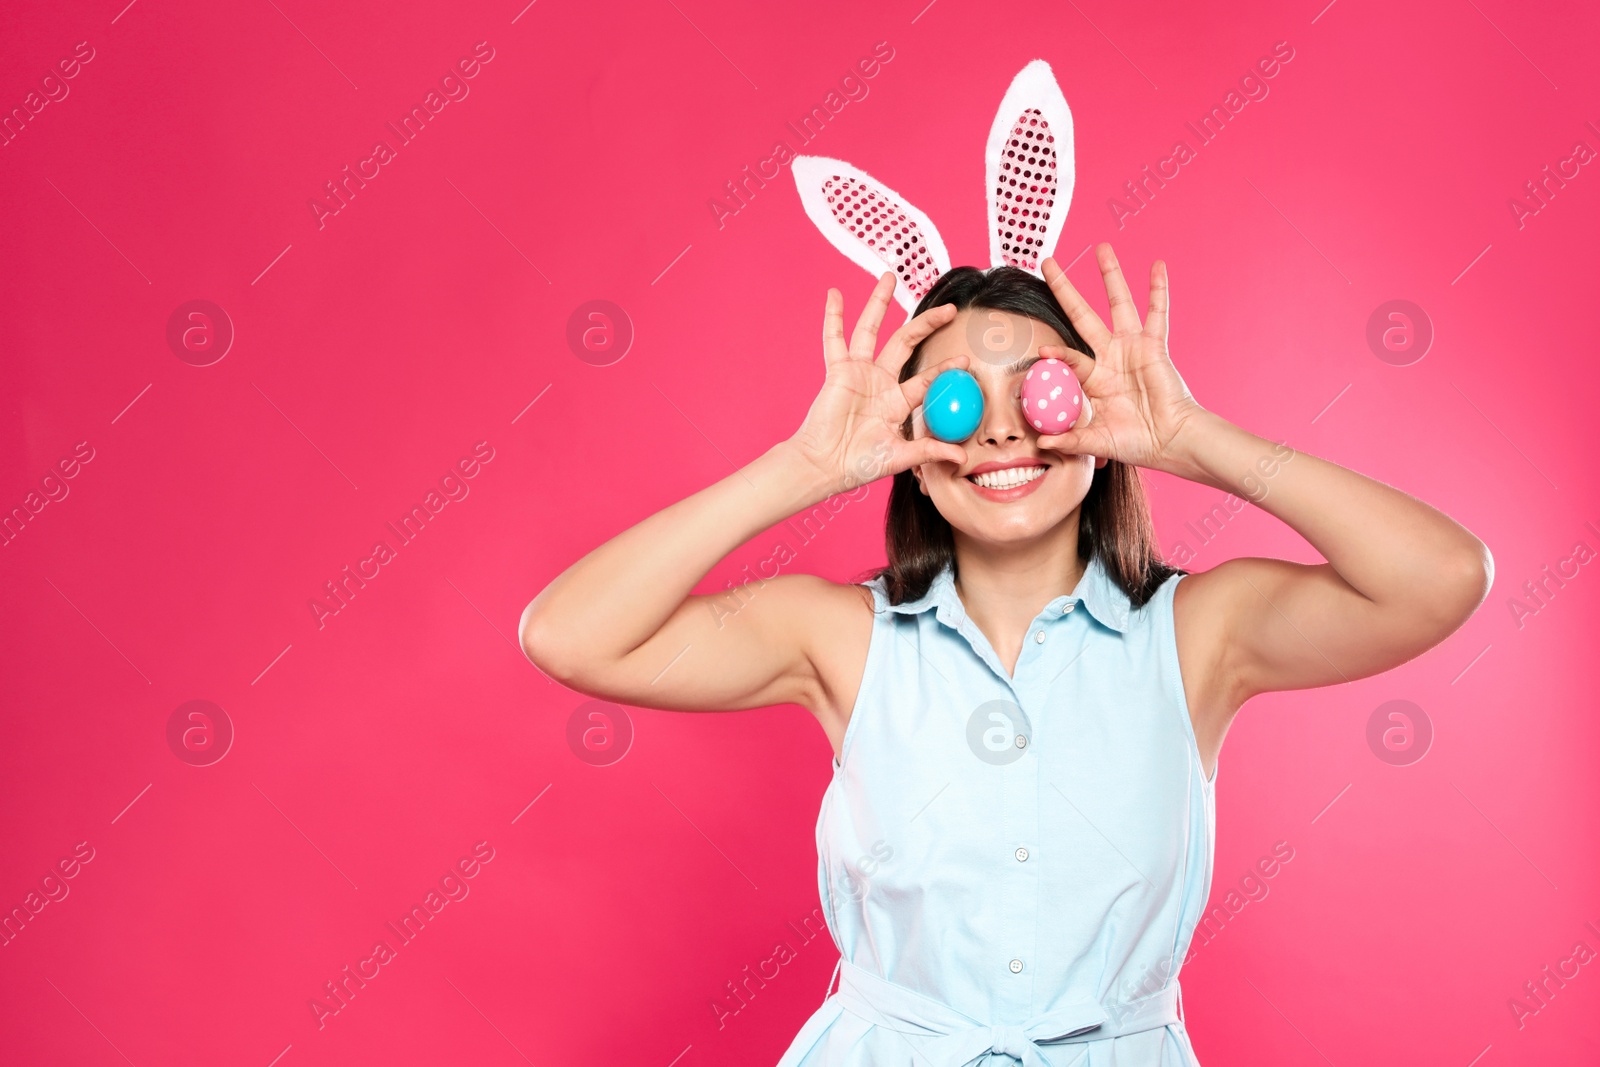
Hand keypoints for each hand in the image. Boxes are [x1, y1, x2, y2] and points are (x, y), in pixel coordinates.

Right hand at [787, 272, 969, 495]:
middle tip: (949, 309)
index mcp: (896, 402)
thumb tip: (961, 457)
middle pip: (906, 342)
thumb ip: (929, 451)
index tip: (965, 360)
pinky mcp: (838, 371)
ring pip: (871, 330)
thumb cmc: (858, 464)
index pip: (927, 378)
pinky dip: (833, 317)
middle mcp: (879, 382)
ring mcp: (858, 373)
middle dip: (927, 323)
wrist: (825, 465)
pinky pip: (834, 339)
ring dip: (879, 303)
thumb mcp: (900, 456)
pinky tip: (835, 295)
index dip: (946, 368)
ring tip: (889, 277)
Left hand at [1036, 244, 1207, 474]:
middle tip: (1048, 262)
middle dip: (1065, 289)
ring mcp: (1133, 348)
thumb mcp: (1099, 441)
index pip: (1068, 358)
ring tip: (1102, 248)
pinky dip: (1158, 289)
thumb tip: (1041, 446)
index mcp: (1094, 379)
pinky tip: (1157, 265)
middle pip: (1082, 315)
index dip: (1055, 354)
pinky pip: (1158, 313)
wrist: (1172, 441)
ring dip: (1111, 276)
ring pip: (1119, 304)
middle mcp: (1110, 357)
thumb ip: (1071, 440)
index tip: (1041, 352)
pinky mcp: (1155, 346)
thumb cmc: (1137, 442)